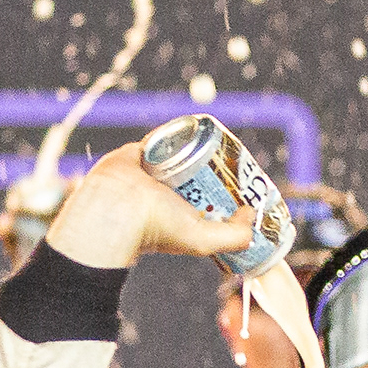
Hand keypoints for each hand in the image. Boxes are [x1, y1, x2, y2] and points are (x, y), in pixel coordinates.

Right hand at [46, 138, 260, 270]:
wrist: (116, 209)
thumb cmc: (155, 228)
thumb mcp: (203, 240)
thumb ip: (234, 236)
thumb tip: (251, 215)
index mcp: (177, 216)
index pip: (206, 201)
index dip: (225, 192)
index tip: (242, 183)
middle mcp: (164, 195)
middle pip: (196, 175)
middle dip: (214, 167)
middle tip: (234, 160)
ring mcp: (151, 174)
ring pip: (178, 155)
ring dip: (195, 147)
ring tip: (218, 143)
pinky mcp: (138, 153)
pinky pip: (158, 138)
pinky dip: (174, 131)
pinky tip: (193, 126)